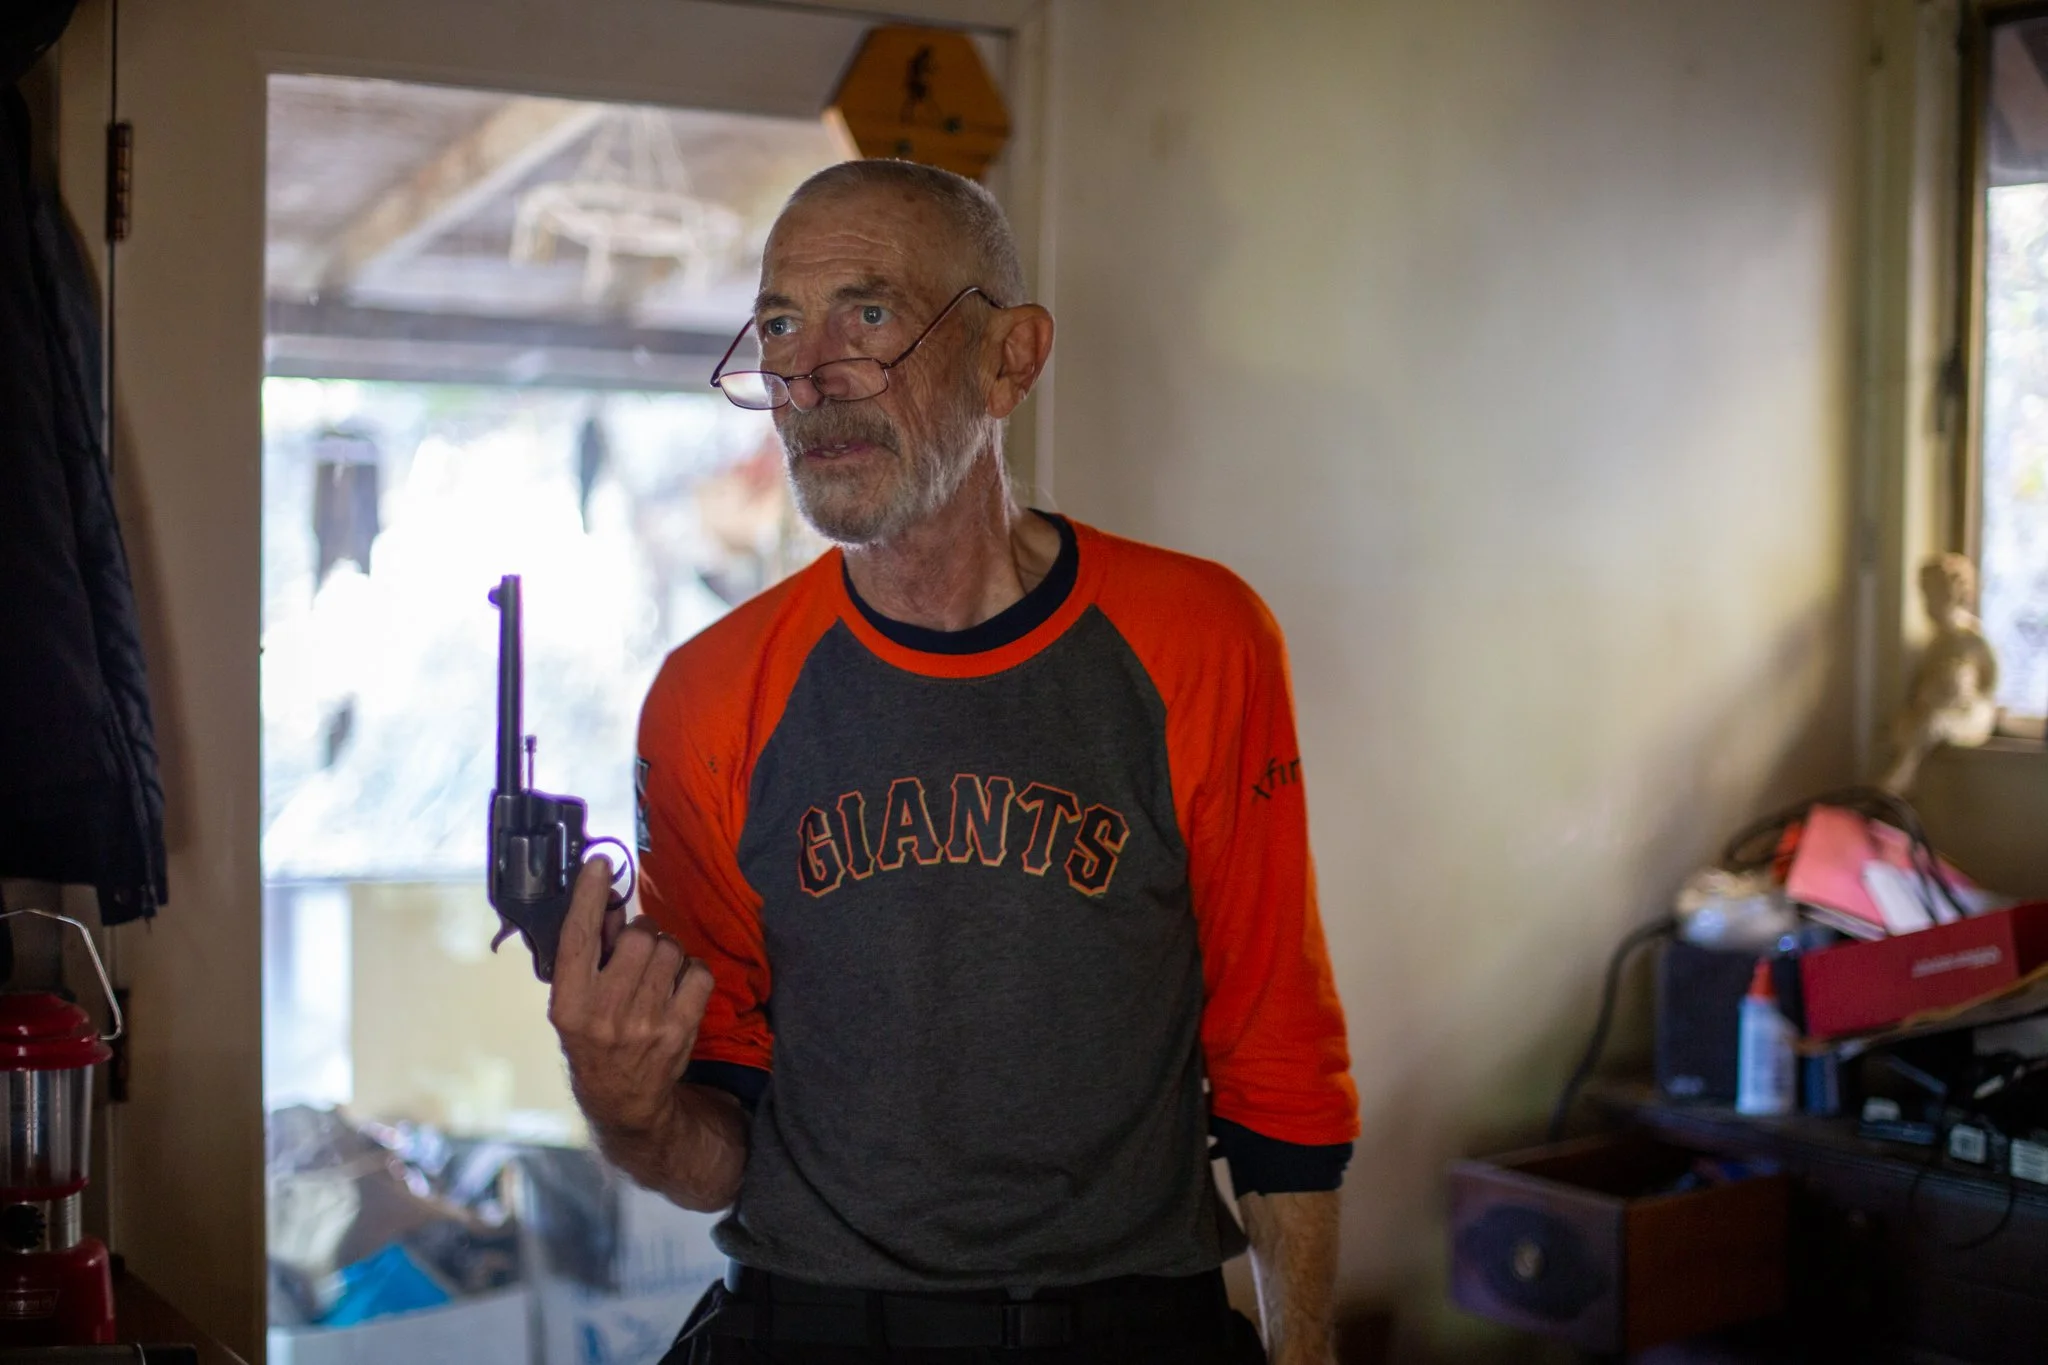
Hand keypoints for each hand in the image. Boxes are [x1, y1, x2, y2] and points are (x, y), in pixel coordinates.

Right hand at [547, 857, 714, 1137]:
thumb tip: (610, 905)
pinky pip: (698, 972)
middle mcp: (605, 1013)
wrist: (623, 1097)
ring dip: (668, 951)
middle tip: (637, 949)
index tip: (599, 864)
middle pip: (639, 937)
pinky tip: (677, 986)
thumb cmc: (594, 1037)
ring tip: (655, 972)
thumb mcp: (575, 1002)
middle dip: (642, 933)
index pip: (578, 937)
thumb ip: (588, 955)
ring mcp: (645, 1023)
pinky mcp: (679, 1029)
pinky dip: (692, 971)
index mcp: (570, 1002)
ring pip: (671, 949)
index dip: (588, 896)